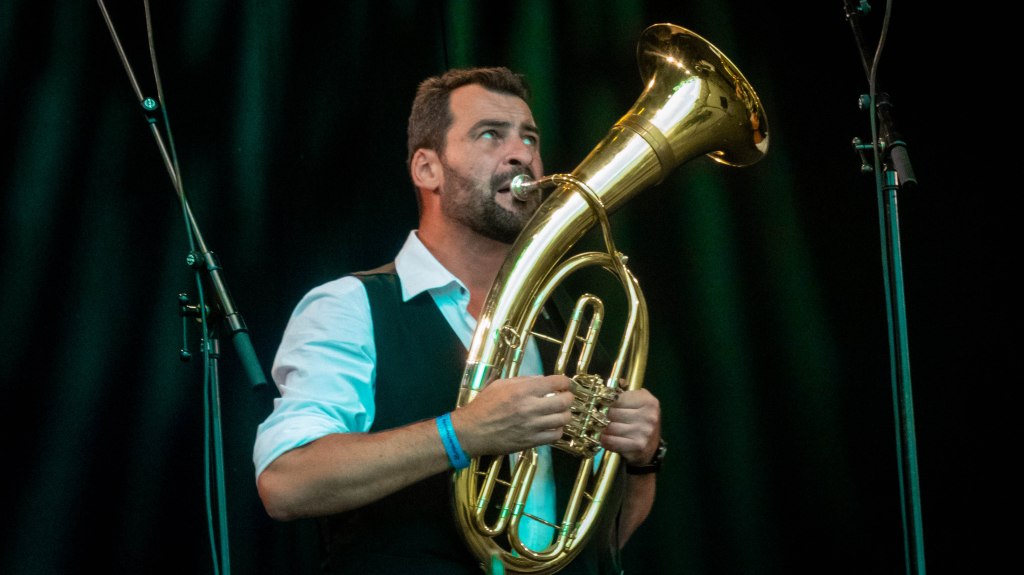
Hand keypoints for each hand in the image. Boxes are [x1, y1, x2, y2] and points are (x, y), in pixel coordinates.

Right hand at [450, 375, 572, 455]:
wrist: (472, 431)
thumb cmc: (484, 405)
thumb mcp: (500, 385)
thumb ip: (522, 380)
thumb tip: (542, 379)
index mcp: (522, 390)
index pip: (556, 383)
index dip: (565, 382)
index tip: (565, 384)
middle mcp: (530, 407)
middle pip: (564, 401)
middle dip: (569, 397)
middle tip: (565, 397)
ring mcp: (532, 426)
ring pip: (563, 419)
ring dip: (565, 414)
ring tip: (559, 412)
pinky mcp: (531, 441)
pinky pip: (555, 436)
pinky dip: (558, 430)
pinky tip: (552, 426)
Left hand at [600, 388, 660, 465]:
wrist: (651, 446)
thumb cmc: (640, 421)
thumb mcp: (638, 403)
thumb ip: (624, 393)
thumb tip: (608, 387)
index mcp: (648, 401)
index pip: (617, 398)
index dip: (607, 402)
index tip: (603, 406)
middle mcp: (649, 416)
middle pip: (612, 413)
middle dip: (603, 416)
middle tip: (599, 418)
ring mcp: (644, 432)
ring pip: (610, 427)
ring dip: (602, 429)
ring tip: (601, 428)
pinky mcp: (638, 446)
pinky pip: (612, 441)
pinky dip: (605, 440)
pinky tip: (604, 438)